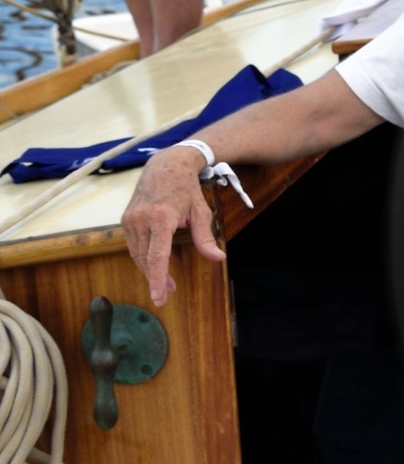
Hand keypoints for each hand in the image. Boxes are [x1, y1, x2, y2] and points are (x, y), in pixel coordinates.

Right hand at [120, 147, 226, 304]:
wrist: (165, 166)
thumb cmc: (186, 189)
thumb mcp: (201, 212)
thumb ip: (206, 238)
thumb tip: (218, 258)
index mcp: (161, 218)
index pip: (157, 256)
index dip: (157, 279)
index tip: (159, 297)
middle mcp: (141, 219)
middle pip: (146, 258)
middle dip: (156, 278)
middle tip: (168, 293)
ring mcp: (130, 219)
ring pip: (138, 254)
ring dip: (149, 270)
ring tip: (165, 283)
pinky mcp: (125, 219)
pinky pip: (133, 245)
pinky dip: (143, 258)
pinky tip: (155, 265)